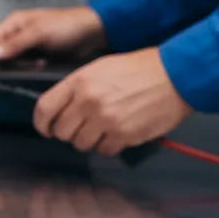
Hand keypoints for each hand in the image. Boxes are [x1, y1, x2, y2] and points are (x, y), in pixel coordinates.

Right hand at [0, 6, 106, 61]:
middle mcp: (16, 35)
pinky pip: (23, 68)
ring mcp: (25, 47)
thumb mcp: (39, 33)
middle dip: (11, 63)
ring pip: (10, 64)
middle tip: (27, 63)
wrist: (92, 32)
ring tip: (38, 63)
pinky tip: (42, 66)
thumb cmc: (69, 24)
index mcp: (12, 23)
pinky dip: (31, 70)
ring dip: (22, 68)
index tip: (5, 65)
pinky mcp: (34, 57)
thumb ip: (15, 44)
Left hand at [33, 47, 192, 155]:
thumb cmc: (141, 69)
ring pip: (81, 144)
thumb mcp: (100, 67)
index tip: (45, 128)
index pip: (44, 108)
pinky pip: (104, 150)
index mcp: (79, 81)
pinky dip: (108, 145)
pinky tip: (117, 133)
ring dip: (89, 140)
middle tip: (80, 127)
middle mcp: (89, 101)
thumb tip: (59, 108)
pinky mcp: (124, 134)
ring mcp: (106, 120)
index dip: (41, 123)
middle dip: (68, 132)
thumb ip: (76, 87)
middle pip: (61, 131)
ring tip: (102, 128)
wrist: (176, 74)